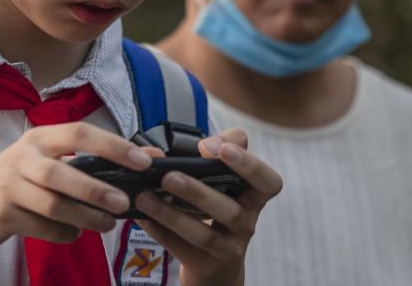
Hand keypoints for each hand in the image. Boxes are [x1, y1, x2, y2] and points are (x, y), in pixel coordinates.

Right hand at [0, 122, 152, 252]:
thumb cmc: (24, 175)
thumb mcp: (52, 158)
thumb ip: (96, 158)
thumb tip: (152, 157)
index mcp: (41, 137)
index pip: (80, 133)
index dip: (112, 145)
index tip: (142, 161)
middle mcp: (24, 156)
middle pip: (61, 173)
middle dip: (95, 189)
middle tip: (125, 203)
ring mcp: (9, 185)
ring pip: (52, 204)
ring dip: (84, 216)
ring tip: (108, 225)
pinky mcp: (1, 213)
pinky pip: (40, 227)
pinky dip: (62, 233)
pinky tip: (75, 233)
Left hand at [134, 128, 282, 285]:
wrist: (215, 260)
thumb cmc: (218, 201)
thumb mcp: (224, 174)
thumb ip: (220, 147)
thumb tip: (205, 146)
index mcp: (253, 196)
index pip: (269, 182)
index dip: (250, 166)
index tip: (222, 149)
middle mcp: (246, 223)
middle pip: (229, 210)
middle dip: (198, 192)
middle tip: (169, 176)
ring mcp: (228, 249)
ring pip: (203, 235)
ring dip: (171, 215)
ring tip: (145, 196)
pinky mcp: (206, 266)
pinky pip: (181, 249)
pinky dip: (159, 231)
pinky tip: (141, 216)